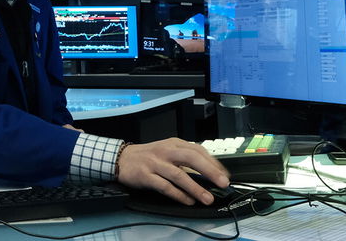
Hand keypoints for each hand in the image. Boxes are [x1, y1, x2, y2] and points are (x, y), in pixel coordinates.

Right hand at [115, 139, 229, 205]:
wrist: (122, 159)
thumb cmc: (148, 156)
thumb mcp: (167, 150)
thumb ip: (185, 158)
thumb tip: (208, 172)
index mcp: (173, 143)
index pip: (198, 150)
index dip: (213, 162)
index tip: (224, 174)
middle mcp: (166, 151)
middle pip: (191, 158)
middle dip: (209, 171)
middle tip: (222, 183)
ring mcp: (156, 163)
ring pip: (179, 174)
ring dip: (195, 187)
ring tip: (207, 198)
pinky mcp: (146, 175)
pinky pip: (165, 186)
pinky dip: (178, 194)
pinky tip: (187, 201)